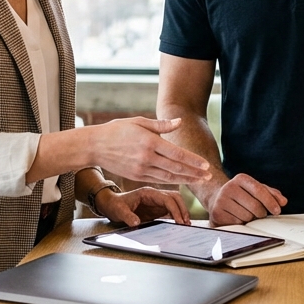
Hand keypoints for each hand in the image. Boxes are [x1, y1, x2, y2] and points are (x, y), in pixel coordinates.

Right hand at [87, 117, 211, 185]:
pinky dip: (171, 181)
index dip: (193, 161)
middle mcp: (146, 158)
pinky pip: (158, 180)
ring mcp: (141, 169)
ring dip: (186, 179)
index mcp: (149, 142)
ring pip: (168, 177)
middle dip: (194, 173)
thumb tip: (179, 122)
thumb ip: (160, 125)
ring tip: (199, 180)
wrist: (94, 146)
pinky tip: (181, 180)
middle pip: (176, 168)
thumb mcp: (138, 122)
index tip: (205, 165)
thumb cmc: (116, 130)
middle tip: (209, 176)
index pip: (177, 154)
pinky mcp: (136, 176)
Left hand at [93, 186, 190, 226]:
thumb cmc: (115, 205)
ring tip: (186, 224)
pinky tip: (180, 224)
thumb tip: (136, 223)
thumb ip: (127, 216)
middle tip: (186, 223)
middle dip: (183, 209)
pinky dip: (177, 216)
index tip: (179, 221)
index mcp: (148, 192)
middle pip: (175, 197)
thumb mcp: (119, 211)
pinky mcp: (157, 208)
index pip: (167, 198)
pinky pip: (171, 210)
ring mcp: (157, 201)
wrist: (112, 204)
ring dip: (182, 212)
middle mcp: (155, 195)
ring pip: (176, 202)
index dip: (175, 210)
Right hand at [199, 173, 286, 225]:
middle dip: (261, 213)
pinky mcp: (217, 214)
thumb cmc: (241, 195)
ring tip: (246, 214)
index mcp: (241, 179)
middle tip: (259, 213)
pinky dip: (241, 224)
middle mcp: (229, 187)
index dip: (270, 202)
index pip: (259, 190)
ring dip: (251, 219)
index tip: (277, 211)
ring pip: (247, 217)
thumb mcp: (255, 190)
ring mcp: (221, 200)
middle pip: (255, 206)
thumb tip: (283, 201)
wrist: (216, 199)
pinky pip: (237, 224)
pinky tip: (237, 218)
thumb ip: (271, 194)